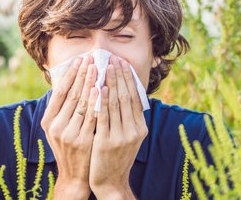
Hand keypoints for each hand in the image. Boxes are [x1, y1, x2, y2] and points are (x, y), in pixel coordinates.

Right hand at [40, 55, 98, 199]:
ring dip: (90, 83)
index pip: (59, 92)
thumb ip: (63, 108)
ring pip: (81, 103)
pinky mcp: (82, 141)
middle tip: (91, 58)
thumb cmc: (69, 147)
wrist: (74, 175)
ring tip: (98, 67)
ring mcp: (68, 134)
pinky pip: (91, 117)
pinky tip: (101, 89)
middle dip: (82, 74)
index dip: (70, 74)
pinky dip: (96, 102)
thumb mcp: (59, 128)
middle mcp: (56, 126)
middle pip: (71, 94)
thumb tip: (70, 81)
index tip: (79, 59)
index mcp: (48, 121)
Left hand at [89, 56, 147, 198]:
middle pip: (127, 97)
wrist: (110, 182)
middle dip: (120, 76)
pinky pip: (104, 116)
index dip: (129, 79)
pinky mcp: (107, 141)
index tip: (123, 63)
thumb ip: (127, 119)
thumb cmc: (116, 157)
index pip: (135, 98)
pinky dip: (102, 100)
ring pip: (116, 103)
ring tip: (106, 66)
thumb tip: (124, 94)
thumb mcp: (128, 138)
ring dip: (111, 83)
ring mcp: (121, 136)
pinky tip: (99, 87)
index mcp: (140, 128)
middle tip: (114, 58)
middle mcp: (134, 131)